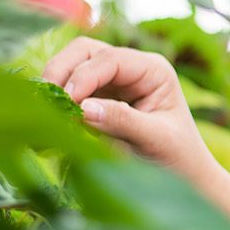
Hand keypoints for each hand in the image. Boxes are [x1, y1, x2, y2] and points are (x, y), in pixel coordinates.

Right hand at [41, 37, 215, 182]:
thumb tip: (82, 108)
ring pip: (71, 67)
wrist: (185, 177)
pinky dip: (55, 100)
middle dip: (62, 71)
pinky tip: (48, 120)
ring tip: (44, 111)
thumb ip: (122, 121)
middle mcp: (131, 68)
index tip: (68, 102)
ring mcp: (113, 82)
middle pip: (85, 52)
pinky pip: (69, 90)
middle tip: (46, 101)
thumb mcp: (156, 139)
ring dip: (55, 84)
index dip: (84, 76)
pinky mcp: (98, 99)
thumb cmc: (178, 157)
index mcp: (153, 70)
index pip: (111, 59)